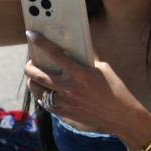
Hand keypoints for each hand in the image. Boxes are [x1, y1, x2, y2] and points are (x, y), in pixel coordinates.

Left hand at [23, 31, 146, 137]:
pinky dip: (42, 95)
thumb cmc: (115, 89)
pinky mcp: (64, 114)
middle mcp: (68, 88)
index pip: (54, 54)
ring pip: (37, 90)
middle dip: (29, 66)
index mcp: (79, 74)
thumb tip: (78, 47)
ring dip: (33, 82)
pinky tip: (44, 91)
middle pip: (36, 75)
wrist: (121, 116)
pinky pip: (45, 103)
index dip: (40, 42)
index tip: (31, 34)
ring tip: (35, 77)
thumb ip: (87, 58)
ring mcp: (64, 103)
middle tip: (31, 62)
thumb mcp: (103, 68)